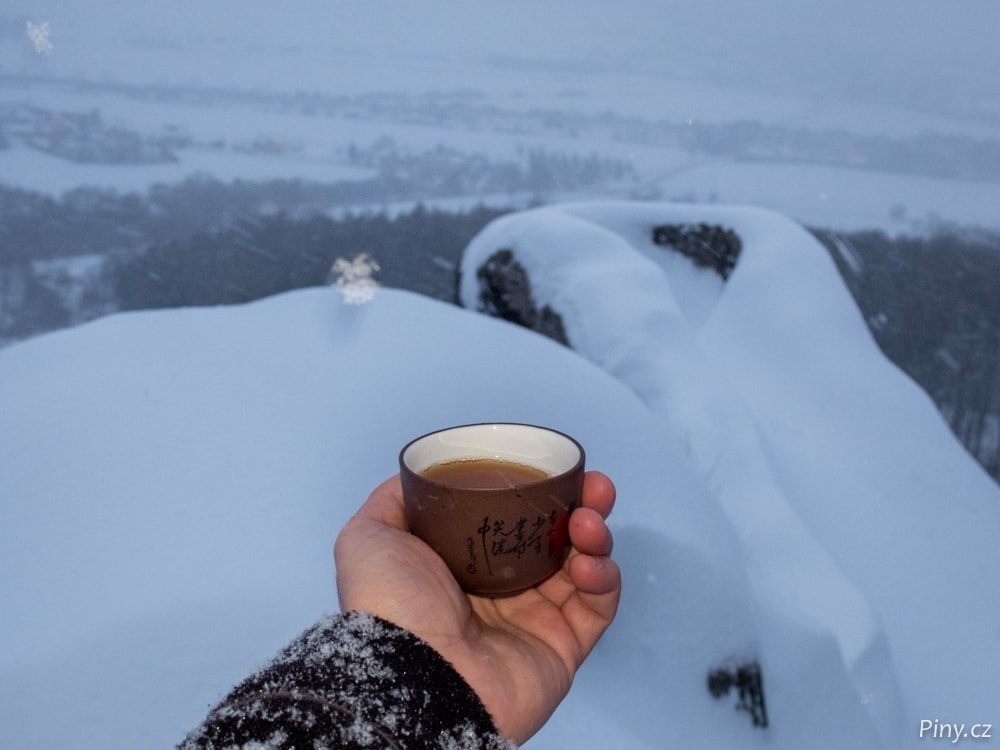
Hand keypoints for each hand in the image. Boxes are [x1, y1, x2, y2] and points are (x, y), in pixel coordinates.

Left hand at [334, 471, 620, 743]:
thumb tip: (417, 477)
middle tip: (592, 487)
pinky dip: (604, 579)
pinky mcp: (563, 647)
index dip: (538, 492)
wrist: (411, 675)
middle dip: (581, 506)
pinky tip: (589, 563)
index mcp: (464, 565)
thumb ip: (393, 500)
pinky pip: (598, 608)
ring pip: (582, 567)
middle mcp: (502, 591)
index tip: (554, 468)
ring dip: (595, 536)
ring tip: (587, 522)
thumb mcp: (369, 537)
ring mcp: (534, 619)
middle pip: (556, 539)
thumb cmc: (389, 606)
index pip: (513, 520)